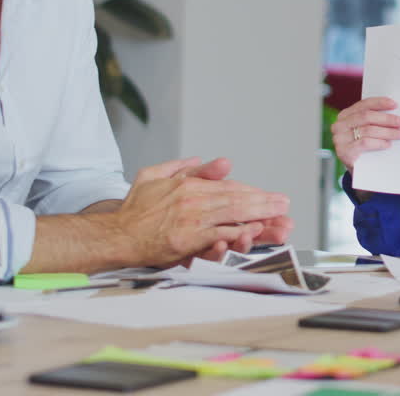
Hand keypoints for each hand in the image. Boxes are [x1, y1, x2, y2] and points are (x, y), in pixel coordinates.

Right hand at [115, 160, 290, 267]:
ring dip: (259, 215)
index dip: (252, 192)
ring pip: (232, 214)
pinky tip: (253, 232)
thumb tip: (204, 160)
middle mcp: (193, 200)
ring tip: (279, 218)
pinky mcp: (187, 239)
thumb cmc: (134, 209)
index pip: (228, 187)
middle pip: (236, 199)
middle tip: (284, 204)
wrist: (116, 235)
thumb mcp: (154, 177)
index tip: (269, 196)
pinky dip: (238, 232)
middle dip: (264, 202)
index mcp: (188, 186)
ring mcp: (191, 220)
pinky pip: (218, 234)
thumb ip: (182, 168)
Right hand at [331, 96, 399, 169]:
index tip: (395, 105)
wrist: (358, 171)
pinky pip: (365, 143)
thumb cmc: (364, 148)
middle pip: (367, 116)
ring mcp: (340, 138)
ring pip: (368, 130)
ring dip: (388, 132)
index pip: (364, 104)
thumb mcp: (367, 131)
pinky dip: (379, 142)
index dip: (380, 103)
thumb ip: (375, 121)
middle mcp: (339, 125)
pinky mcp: (344, 152)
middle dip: (387, 119)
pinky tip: (388, 144)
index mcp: (345, 115)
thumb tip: (396, 114)